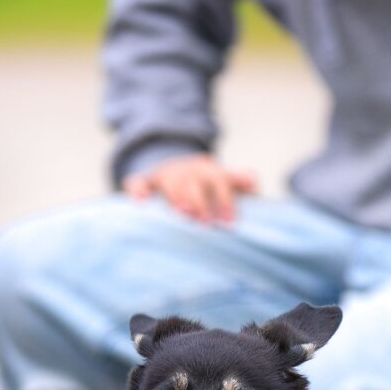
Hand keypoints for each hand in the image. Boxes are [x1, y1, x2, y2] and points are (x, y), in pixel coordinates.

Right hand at [123, 153, 256, 222]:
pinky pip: (140, 182)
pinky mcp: (150, 180)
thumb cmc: (207, 182)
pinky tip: (139, 201)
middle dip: (200, 201)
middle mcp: (188, 170)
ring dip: (177, 197)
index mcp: (208, 169)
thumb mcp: (224, 178)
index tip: (229, 221)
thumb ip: (239, 181)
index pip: (219, 180)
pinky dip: (138, 189)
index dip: (225, 199)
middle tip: (206, 223)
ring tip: (182, 214)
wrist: (178, 166)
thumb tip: (252, 181)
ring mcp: (168, 174)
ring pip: (171, 183)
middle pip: (195, 182)